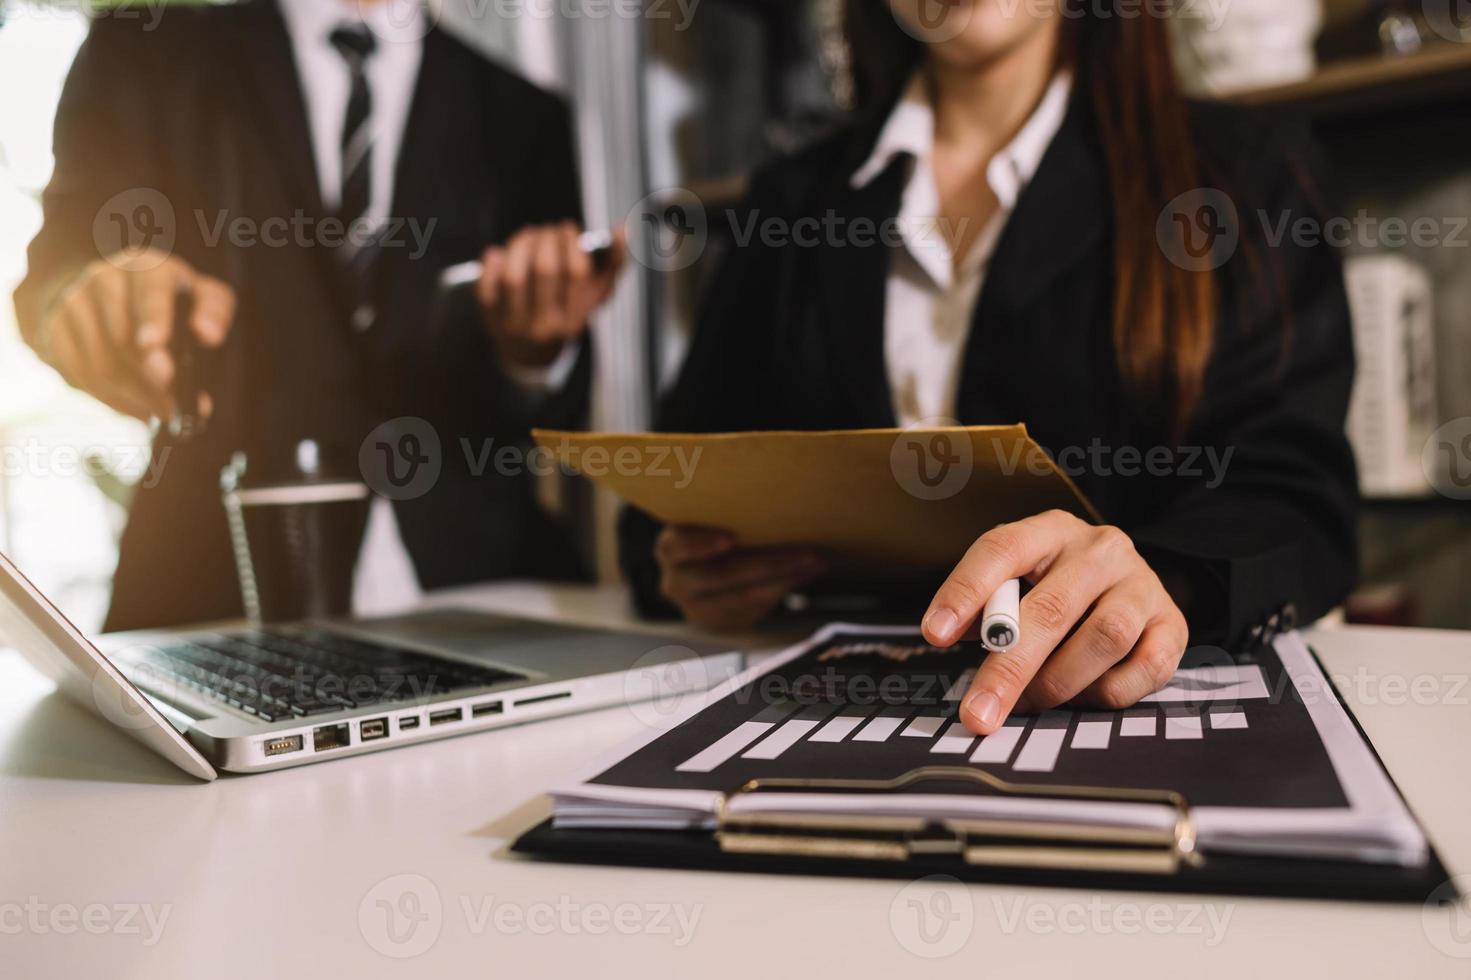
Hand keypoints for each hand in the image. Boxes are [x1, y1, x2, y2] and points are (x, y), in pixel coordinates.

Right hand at [32, 249, 233, 420]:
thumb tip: (208, 334)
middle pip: (122, 336)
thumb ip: (214, 309)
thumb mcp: (199, 294)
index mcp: (146, 267)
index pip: (150, 289)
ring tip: (163, 411)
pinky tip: (138, 410)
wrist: (107, 291)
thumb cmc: (169, 298)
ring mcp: (74, 303)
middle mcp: (104, 278)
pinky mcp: (55, 330)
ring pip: (102, 362)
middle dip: (148, 376)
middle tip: (172, 405)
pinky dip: (114, 400)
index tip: (156, 345)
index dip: (153, 317)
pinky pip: (82, 375)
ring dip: (135, 395)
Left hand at [476, 222, 627, 367]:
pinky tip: (499, 254)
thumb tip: (623, 229)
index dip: (571, 243)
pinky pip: (487, 287)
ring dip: (519, 245)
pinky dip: (491, 265)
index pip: (576, 273)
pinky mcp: (490, 319)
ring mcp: (516, 324)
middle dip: (545, 239)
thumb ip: (613, 264)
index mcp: (575, 319)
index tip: (568, 229)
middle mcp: (546, 326)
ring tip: (527, 236)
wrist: (529, 350)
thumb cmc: (565, 310)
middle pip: (545, 270)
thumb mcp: (593, 295)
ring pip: (514, 276)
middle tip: (546, 229)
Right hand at [656, 525, 827, 631]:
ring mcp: (696, 608)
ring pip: (744, 597)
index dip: (702, 543)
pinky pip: (753, 611)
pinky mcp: (718, 624)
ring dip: (785, 580)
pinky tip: (802, 576)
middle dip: (770, 564)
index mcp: (670, 549)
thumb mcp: (706, 521)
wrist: (698, 572)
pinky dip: (781, 592)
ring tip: (814, 563)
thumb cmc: (709, 533)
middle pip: (723, 575)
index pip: (680, 546)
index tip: (730, 538)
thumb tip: (779, 503)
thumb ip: (729, 516)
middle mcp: (676, 582)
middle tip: (808, 553)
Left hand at [921, 510, 1188, 734]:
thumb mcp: (1019, 584)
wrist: (1132, 585)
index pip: (1002, 549)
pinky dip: (1107, 692)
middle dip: (1009, 669)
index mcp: (1049, 531)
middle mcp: (1100, 549)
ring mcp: (1142, 584)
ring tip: (1035, 701)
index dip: (965, 592)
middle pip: (1051, 609)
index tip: (935, 634)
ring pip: (1104, 639)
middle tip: (979, 714)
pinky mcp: (1173, 623)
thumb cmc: (1058, 590)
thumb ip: (987, 610)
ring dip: (1061, 682)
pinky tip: (1085, 694)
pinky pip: (1143, 669)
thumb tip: (949, 638)